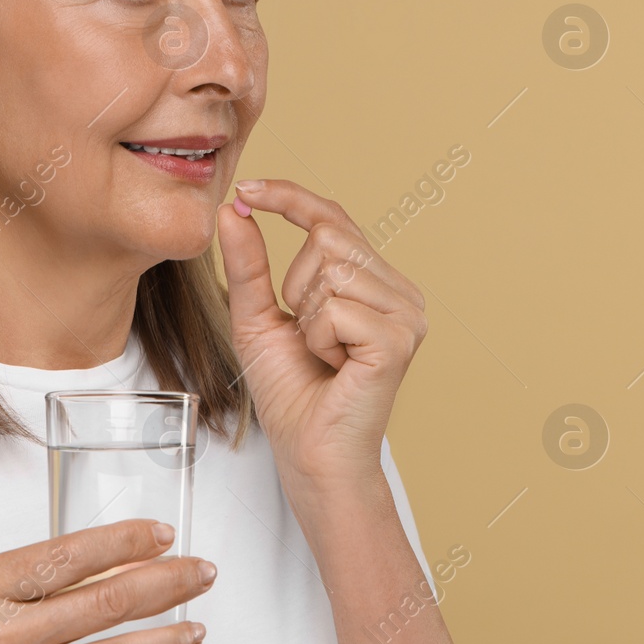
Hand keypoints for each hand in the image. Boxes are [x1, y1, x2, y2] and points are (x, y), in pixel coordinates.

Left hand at [215, 178, 428, 489]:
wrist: (309, 453)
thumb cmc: (291, 393)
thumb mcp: (257, 317)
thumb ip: (249, 264)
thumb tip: (235, 209)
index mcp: (374, 281)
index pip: (334, 217)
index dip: (290, 198)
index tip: (247, 189)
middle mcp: (400, 291)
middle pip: (328, 237)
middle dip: (296, 284)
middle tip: (306, 334)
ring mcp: (407, 314)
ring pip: (332, 270)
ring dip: (307, 316)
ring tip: (324, 354)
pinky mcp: (399, 339)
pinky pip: (336, 308)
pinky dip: (319, 338)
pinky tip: (335, 366)